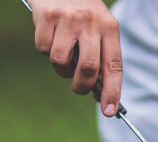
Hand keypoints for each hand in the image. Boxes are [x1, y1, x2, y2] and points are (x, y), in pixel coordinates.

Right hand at [29, 0, 121, 116]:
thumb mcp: (99, 28)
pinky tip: (50, 35)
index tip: (109, 112)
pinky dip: (44, 49)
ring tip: (63, 53)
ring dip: (60, 67)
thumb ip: (100, 57)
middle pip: (88, 69)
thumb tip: (98, 93)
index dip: (112, 92)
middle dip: (81, 86)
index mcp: (110, 28)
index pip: (114, 66)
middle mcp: (91, 22)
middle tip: (78, 87)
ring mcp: (68, 19)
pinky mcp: (47, 16)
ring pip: (61, 62)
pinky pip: (43, 49)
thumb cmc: (82, 13)